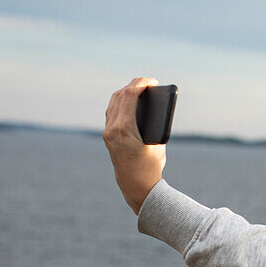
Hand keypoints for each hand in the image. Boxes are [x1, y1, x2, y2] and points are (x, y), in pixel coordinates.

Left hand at [104, 77, 166, 213]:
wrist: (136, 185)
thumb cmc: (150, 166)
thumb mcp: (158, 142)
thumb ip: (154, 124)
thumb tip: (153, 108)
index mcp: (124, 129)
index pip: (129, 96)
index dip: (141, 83)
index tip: (152, 81)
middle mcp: (112, 129)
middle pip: (119, 96)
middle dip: (133, 85)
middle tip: (148, 82)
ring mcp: (107, 132)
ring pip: (113, 102)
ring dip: (126, 92)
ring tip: (140, 89)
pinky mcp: (107, 135)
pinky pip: (112, 111)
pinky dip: (122, 102)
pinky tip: (131, 101)